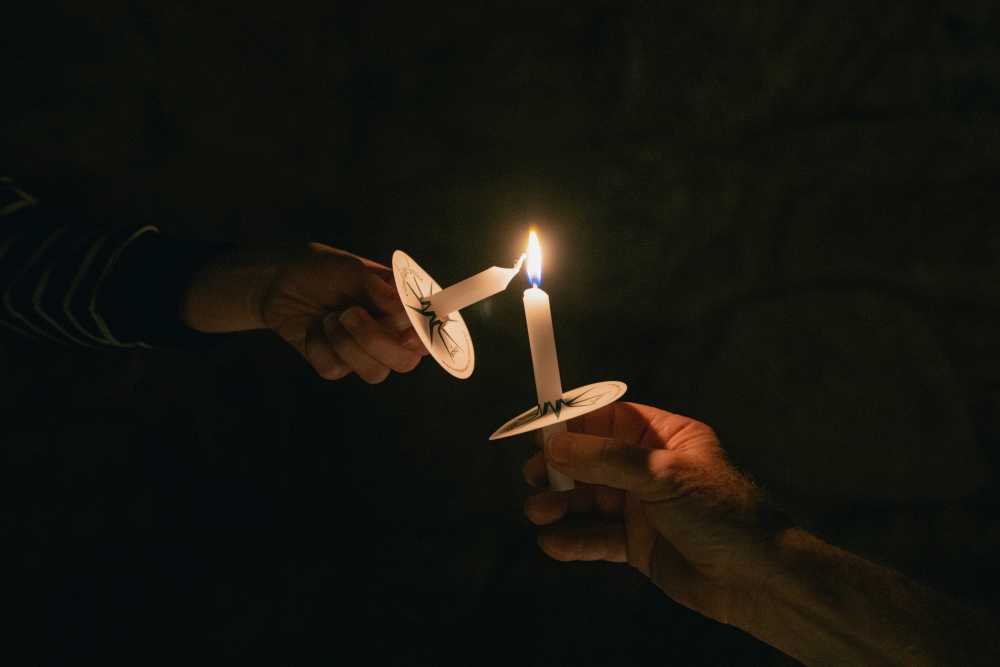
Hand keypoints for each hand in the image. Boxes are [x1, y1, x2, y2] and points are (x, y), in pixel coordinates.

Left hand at [181, 243, 427, 382]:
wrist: (276, 281)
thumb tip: (401, 304)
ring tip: (328, 317)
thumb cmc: (318, 268)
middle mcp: (387, 332)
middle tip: (350, 313)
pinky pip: (336, 370)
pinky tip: (313, 329)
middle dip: (376, 341)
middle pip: (405, 361)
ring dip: (345, 342)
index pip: (428, 330)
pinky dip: (320, 346)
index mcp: (400, 306)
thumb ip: (375, 285)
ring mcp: (362, 351)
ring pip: (374, 372)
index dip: (424, 337)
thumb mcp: (348, 266)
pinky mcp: (335, 363)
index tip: (407, 331)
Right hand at [523, 402, 790, 622]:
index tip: (539, 431)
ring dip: (561, 504)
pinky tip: (555, 543)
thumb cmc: (724, 516)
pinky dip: (574, 539)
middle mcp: (651, 469)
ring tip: (538, 512)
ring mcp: (643, 508)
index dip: (573, 424)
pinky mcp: (638, 545)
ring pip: (590, 499)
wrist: (757, 580)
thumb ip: (606, 460)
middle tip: (532, 475)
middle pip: (592, 460)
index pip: (609, 419)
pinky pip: (598, 537)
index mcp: (665, 438)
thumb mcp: (663, 476)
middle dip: (560, 468)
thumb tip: (556, 445)